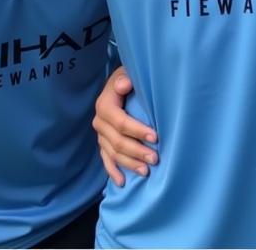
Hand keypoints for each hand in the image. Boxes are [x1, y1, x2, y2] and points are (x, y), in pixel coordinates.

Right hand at [92, 66, 158, 185]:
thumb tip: (125, 84)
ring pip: (113, 154)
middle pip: (117, 142)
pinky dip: (113, 171)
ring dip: (129, 164)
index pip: (121, 122)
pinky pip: (106, 160)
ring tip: (146, 171)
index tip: (155, 137)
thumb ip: (124, 79)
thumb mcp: (127, 72)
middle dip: (136, 152)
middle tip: (155, 158)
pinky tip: (123, 182)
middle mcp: (99, 121)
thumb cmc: (128, 78)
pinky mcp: (103, 143)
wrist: (120, 83)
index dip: (137, 130)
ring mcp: (100, 135)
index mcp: (104, 105)